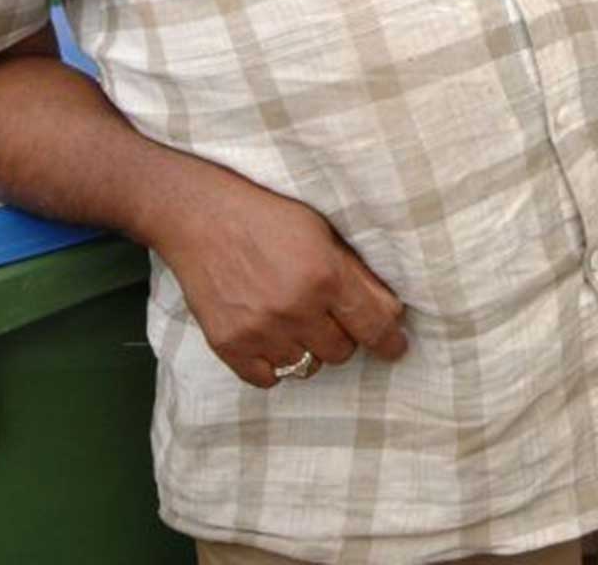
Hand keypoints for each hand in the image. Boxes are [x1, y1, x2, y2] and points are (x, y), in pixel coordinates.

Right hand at [149, 165, 408, 388]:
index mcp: (326, 276)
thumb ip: (356, 275)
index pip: (374, 327)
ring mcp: (260, 330)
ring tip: (294, 319)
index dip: (390, 342)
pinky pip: (268, 379)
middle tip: (329, 315)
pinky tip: (272, 339)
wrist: (202, 217)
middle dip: (343, 336)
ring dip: (308, 348)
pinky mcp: (228, 345)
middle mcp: (296, 308)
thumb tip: (390, 313)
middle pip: (342, 352)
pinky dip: (275, 365)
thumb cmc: (269, 218)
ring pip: (307, 367)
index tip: (395, 348)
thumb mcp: (324, 234)